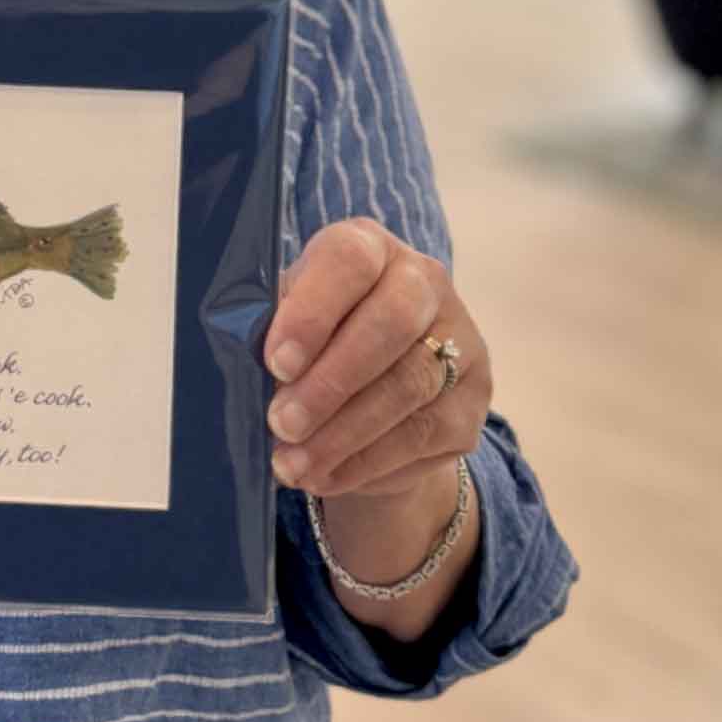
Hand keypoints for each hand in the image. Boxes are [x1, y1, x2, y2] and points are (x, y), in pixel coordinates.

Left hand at [262, 218, 489, 500]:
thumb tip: (251, 375)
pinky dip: (366, 463)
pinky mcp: (471, 403)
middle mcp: (424, 282)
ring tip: (293, 464)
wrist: (368, 383)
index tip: (276, 362)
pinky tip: (325, 475)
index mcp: (370, 246)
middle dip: (330, 383)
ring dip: (344, 435)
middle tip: (282, 424)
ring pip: (409, 388)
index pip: (349, 262)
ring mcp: (460, 342)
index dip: (312, 312)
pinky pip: (423, 437)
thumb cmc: (310, 336)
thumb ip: (272, 331)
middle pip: (390, 325)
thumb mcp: (285, 318)